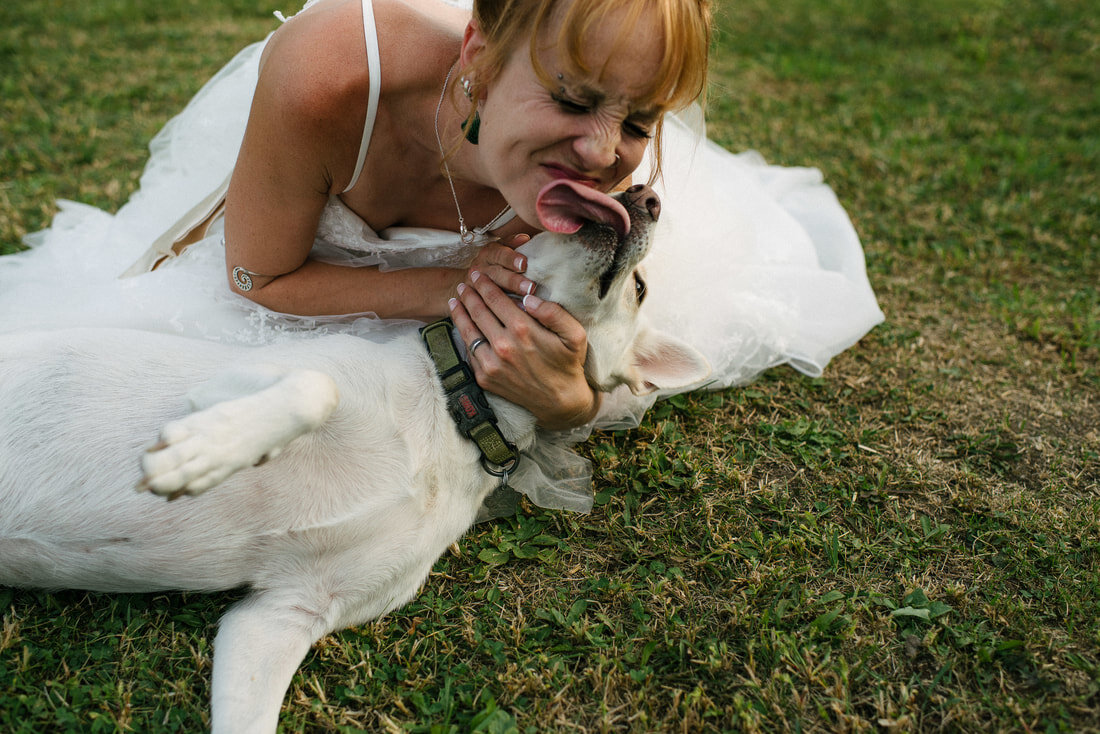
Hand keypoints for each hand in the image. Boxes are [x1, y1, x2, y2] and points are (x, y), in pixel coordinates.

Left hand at [449, 237, 598, 429]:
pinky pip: (469, 352)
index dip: (484, 284)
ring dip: (459, 313)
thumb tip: (528, 297)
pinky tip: (463, 327)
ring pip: (468, 332)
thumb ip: (553, 312)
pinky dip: (464, 336)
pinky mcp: (485, 378)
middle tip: (464, 283)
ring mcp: (491, 364)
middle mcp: (503, 346)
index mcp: (523, 330)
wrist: (559, 401)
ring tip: (455, 301)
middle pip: (478, 312)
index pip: (496, 299)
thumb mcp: (574, 335)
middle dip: (469, 294)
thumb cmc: (568, 363)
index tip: (478, 274)